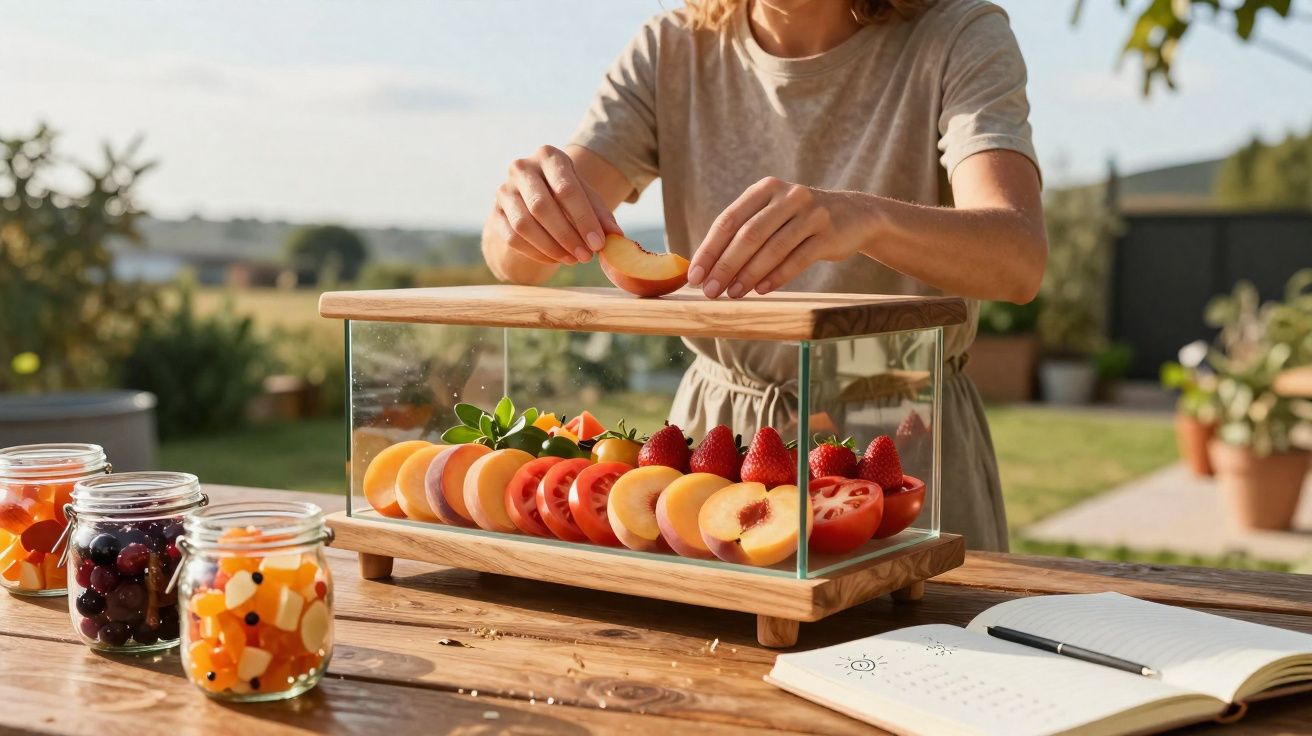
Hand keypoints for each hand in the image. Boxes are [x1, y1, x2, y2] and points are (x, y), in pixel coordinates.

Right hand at [492, 145, 620, 265]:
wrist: (532, 197)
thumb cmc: (565, 194)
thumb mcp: (586, 198)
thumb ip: (600, 215)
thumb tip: (616, 236)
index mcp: (549, 156)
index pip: (567, 188)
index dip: (584, 218)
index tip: (598, 244)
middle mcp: (522, 168)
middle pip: (542, 207)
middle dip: (567, 236)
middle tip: (586, 257)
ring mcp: (504, 190)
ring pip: (524, 224)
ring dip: (551, 247)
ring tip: (573, 260)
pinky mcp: (495, 213)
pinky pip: (512, 237)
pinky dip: (536, 252)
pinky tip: (555, 259)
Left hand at [688, 177, 871, 297]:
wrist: (853, 215)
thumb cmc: (799, 221)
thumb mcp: (772, 215)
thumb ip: (743, 233)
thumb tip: (705, 269)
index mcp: (766, 188)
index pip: (729, 220)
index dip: (709, 249)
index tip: (694, 276)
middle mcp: (788, 196)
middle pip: (749, 234)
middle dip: (725, 265)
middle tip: (710, 290)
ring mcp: (811, 213)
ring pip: (773, 248)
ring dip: (748, 275)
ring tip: (732, 294)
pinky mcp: (828, 234)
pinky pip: (798, 259)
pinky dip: (777, 276)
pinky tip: (761, 290)